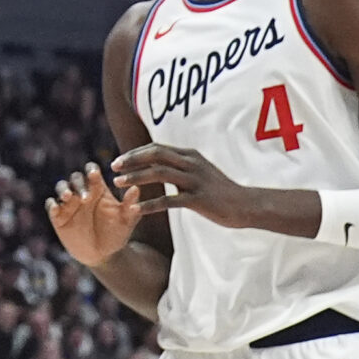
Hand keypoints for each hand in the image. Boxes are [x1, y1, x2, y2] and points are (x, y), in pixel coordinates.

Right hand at [46, 163, 143, 265]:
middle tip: (86, 197)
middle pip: (76, 178)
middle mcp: (82, 192)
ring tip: (69, 197)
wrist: (103, 255)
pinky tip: (56, 208)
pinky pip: (51, 205)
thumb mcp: (126, 221)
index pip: (92, 172)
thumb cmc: (116, 234)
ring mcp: (69, 204)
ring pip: (61, 187)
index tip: (95, 174)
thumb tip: (136, 188)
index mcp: (98, 189)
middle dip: (79, 184)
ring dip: (63, 189)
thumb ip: (130, 205)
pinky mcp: (58, 216)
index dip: (92, 171)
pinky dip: (52, 204)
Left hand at [111, 143, 272, 229]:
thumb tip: (157, 163)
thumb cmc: (219, 190)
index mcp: (190, 155)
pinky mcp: (199, 199)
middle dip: (132, 159)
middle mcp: (192, 163)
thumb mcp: (199, 172)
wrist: (245, 205)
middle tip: (113, 167)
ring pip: (159, 173)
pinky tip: (136, 210)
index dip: (136, 153)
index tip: (119, 160)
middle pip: (155, 155)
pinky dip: (150, 204)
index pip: (157, 148)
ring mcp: (195, 180)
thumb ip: (180, 166)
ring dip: (136, 177)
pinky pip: (169, 200)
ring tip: (119, 184)